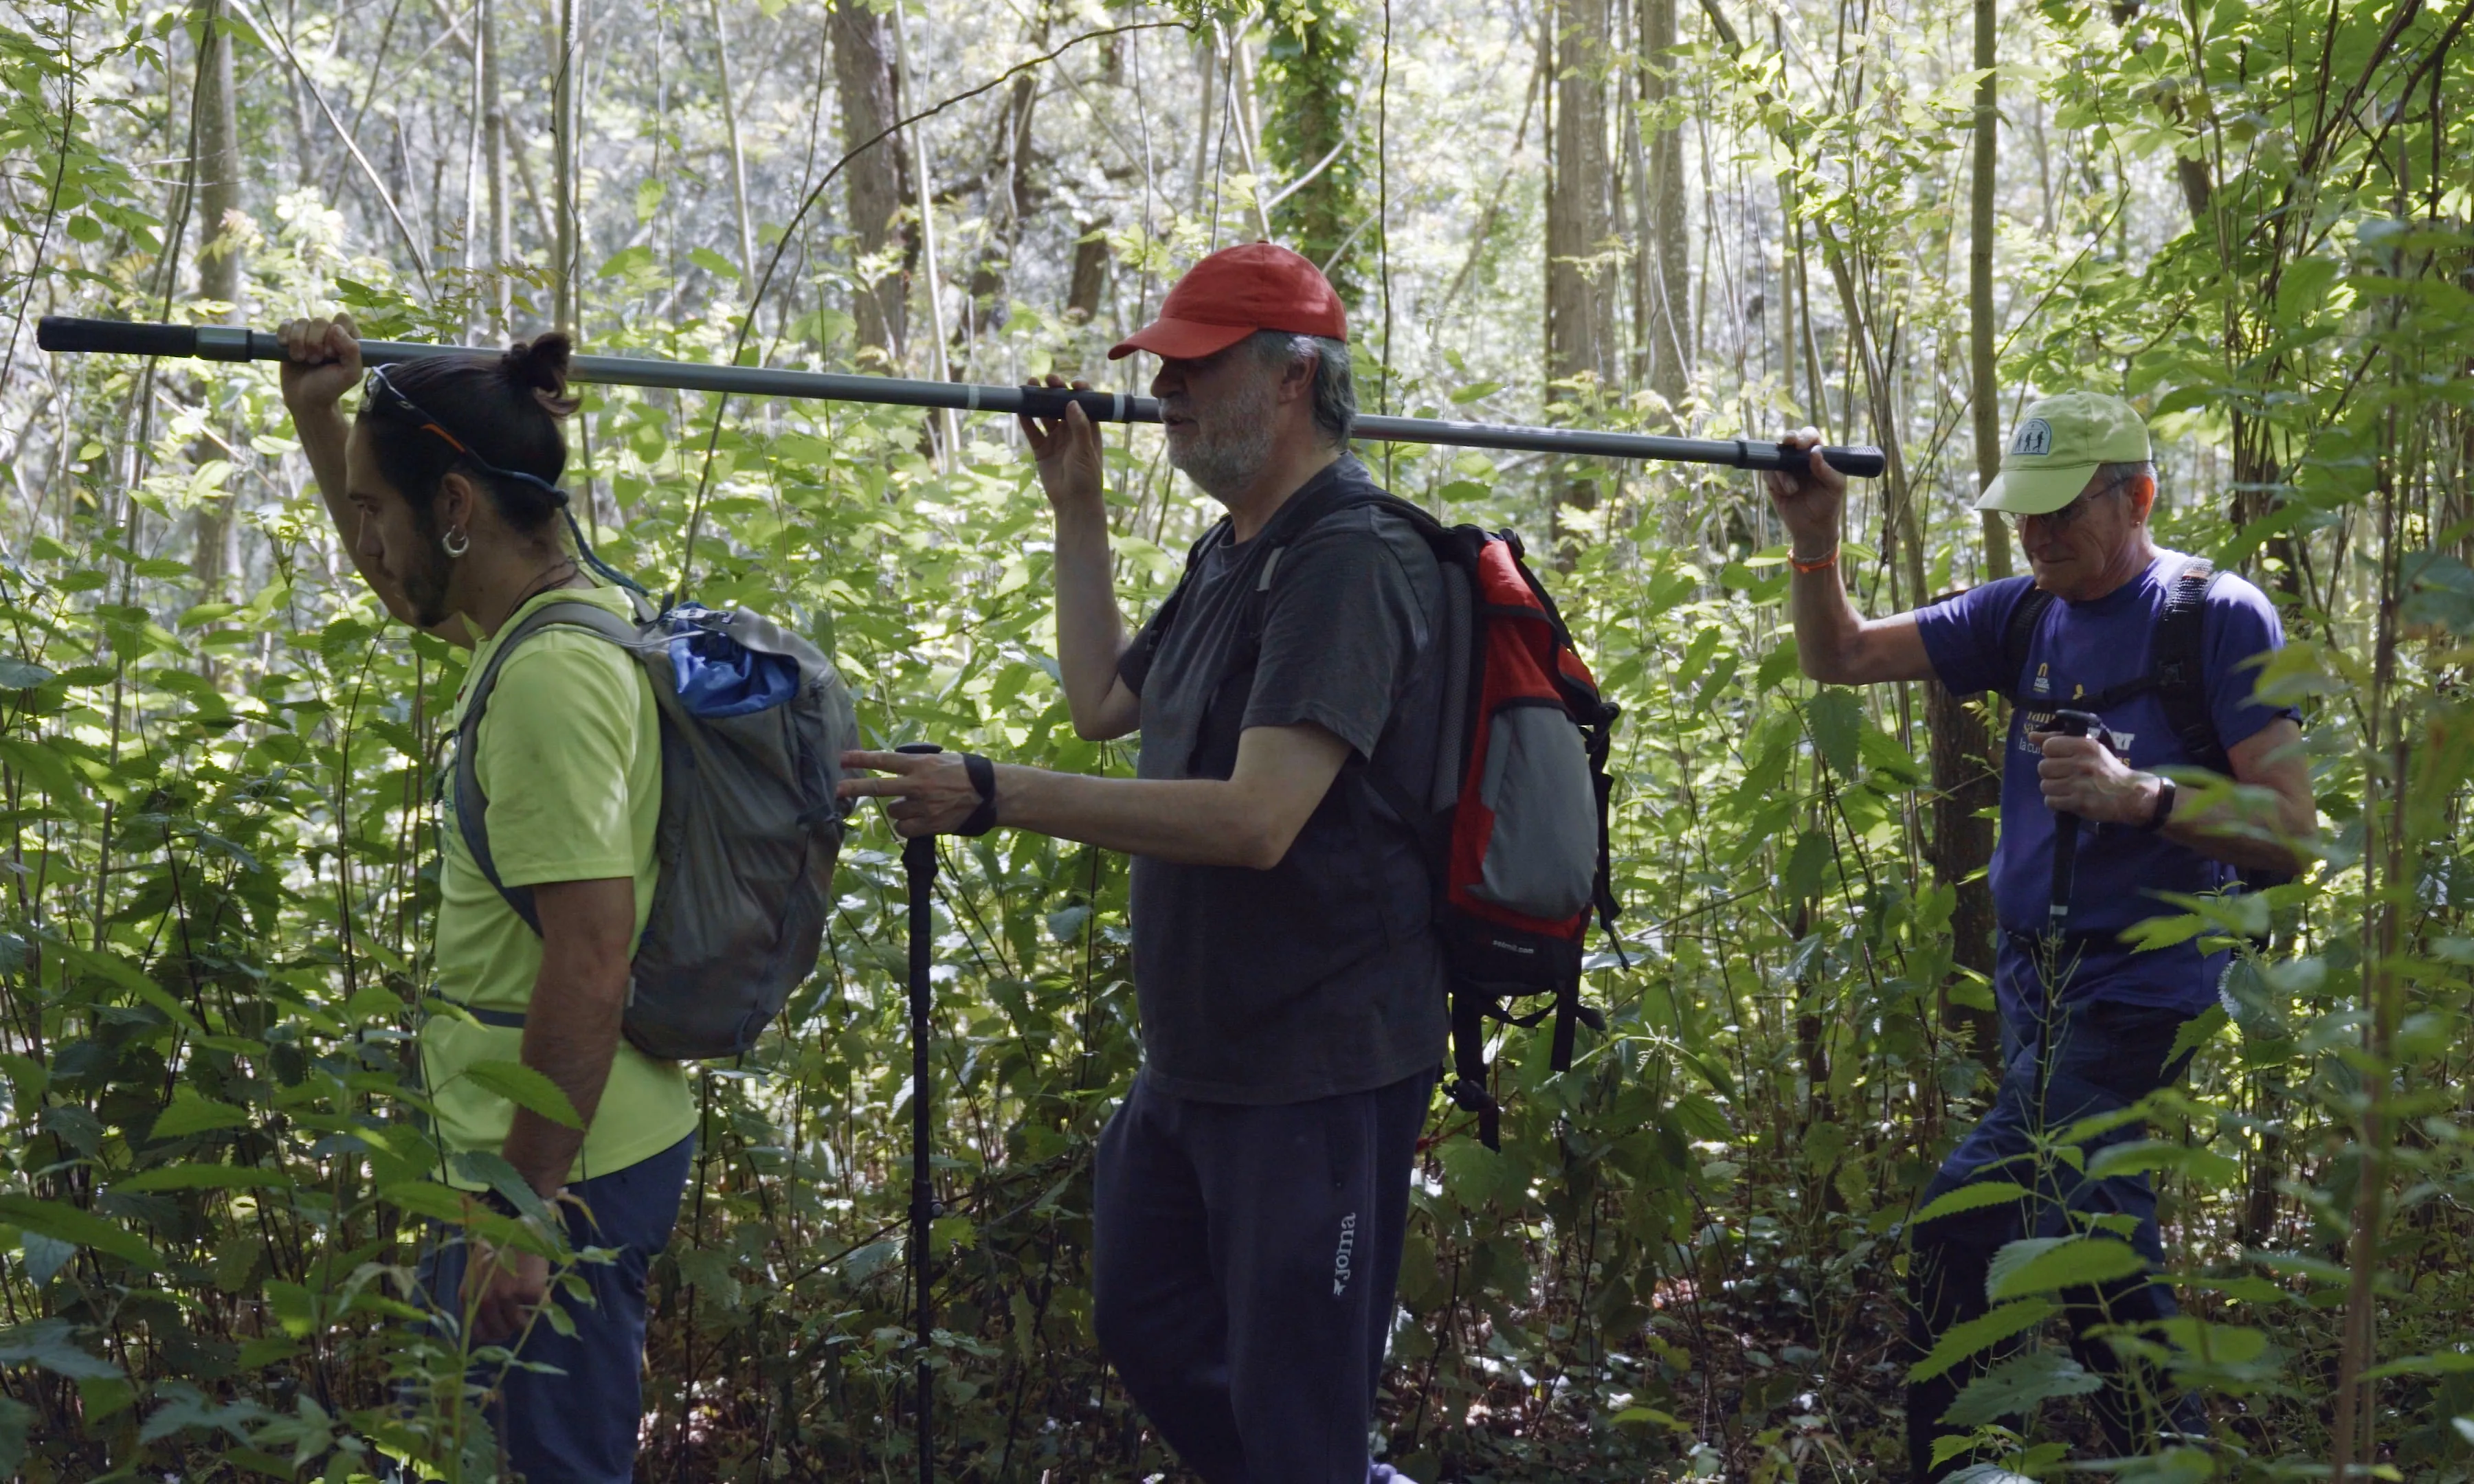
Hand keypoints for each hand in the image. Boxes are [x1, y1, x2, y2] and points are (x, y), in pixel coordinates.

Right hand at [277, 313, 361, 418]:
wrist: (305, 399)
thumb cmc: (330, 387)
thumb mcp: (350, 374)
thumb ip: (353, 351)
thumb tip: (336, 328)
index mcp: (348, 339)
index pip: (343, 320)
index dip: (336, 334)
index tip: (332, 354)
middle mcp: (329, 333)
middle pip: (320, 321)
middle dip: (315, 343)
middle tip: (316, 361)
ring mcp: (309, 334)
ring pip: (302, 322)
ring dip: (299, 342)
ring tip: (302, 359)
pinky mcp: (291, 337)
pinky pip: (286, 323)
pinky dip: (284, 334)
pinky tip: (285, 346)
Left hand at [462, 1235, 550, 1344]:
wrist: (518, 1221)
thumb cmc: (498, 1244)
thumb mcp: (478, 1274)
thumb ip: (480, 1297)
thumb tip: (493, 1325)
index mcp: (468, 1297)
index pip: (479, 1333)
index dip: (493, 1334)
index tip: (504, 1329)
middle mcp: (485, 1300)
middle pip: (500, 1332)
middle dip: (511, 1326)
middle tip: (521, 1312)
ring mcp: (508, 1297)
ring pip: (521, 1325)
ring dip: (529, 1315)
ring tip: (532, 1298)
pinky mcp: (530, 1291)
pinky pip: (539, 1310)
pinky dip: (543, 1302)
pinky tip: (541, 1287)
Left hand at [837, 749, 990, 836]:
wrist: (992, 794)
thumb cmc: (969, 772)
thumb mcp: (942, 760)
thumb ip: (918, 765)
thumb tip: (899, 770)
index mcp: (921, 764)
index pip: (884, 760)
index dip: (861, 759)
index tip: (842, 757)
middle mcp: (918, 785)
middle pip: (878, 787)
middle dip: (854, 787)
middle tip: (836, 790)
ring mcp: (923, 806)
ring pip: (894, 811)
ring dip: (898, 809)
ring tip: (916, 805)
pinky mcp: (929, 825)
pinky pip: (904, 829)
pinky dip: (907, 826)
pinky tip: (918, 820)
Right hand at [1018, 373, 1105, 524]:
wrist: (1073, 502)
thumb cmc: (1086, 476)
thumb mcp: (1085, 450)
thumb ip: (1080, 426)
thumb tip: (1073, 402)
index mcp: (1088, 428)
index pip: (1085, 403)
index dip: (1080, 391)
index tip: (1073, 383)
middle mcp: (1071, 430)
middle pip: (1062, 405)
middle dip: (1055, 391)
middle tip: (1047, 379)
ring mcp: (1055, 438)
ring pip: (1045, 414)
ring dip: (1037, 401)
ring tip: (1029, 386)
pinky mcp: (1041, 448)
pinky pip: (1032, 430)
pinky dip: (1026, 420)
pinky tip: (1020, 408)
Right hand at [1762, 426, 1846, 560]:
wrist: (1812, 527)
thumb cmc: (1827, 504)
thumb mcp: (1834, 487)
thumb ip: (1826, 469)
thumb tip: (1815, 451)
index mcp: (1817, 456)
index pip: (1810, 437)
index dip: (1805, 436)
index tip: (1801, 445)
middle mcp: (1800, 459)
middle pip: (1790, 440)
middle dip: (1788, 440)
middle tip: (1787, 444)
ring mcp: (1785, 469)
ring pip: (1776, 458)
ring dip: (1783, 473)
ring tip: (1793, 490)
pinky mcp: (1773, 481)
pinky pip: (1768, 473)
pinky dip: (1775, 482)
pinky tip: (1785, 493)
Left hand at [2032, 730, 2158, 825]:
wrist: (2130, 794)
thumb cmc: (2107, 769)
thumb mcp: (2089, 748)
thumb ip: (2059, 740)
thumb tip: (2031, 736)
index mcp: (2085, 746)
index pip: (2049, 746)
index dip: (2052, 754)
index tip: (2063, 759)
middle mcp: (2082, 763)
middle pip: (2043, 767)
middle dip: (2051, 773)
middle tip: (2065, 776)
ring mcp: (2080, 784)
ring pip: (2045, 786)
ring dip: (2053, 789)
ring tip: (2067, 789)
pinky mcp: (2079, 803)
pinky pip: (2050, 801)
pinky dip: (2056, 802)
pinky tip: (2067, 800)